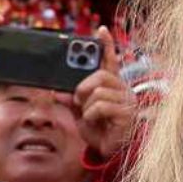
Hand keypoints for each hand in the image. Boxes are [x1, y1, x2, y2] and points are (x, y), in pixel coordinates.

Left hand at [72, 27, 136, 163]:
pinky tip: (96, 122)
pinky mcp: (126, 113)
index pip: (110, 61)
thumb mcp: (79, 112)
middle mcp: (122, 89)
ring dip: (86, 107)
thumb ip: (70, 99)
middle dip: (82, 88)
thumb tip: (55, 90)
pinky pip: (100, 106)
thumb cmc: (100, 130)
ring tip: (90, 117)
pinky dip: (91, 115)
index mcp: (112, 86)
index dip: (106, 45)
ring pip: (97, 92)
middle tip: (79, 101)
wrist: (111, 151)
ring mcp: (127, 100)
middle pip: (99, 75)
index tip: (101, 30)